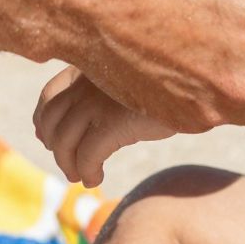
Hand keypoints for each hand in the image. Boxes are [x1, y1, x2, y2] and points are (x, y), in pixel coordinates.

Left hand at [34, 65, 173, 186]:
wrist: (200, 82)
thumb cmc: (166, 82)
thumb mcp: (126, 81)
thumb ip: (97, 94)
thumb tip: (56, 128)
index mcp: (88, 65)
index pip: (48, 96)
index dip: (44, 122)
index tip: (51, 140)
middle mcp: (87, 81)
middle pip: (51, 122)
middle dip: (56, 148)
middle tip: (70, 166)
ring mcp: (98, 100)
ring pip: (65, 143)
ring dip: (69, 165)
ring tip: (82, 176)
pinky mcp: (114, 122)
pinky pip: (87, 156)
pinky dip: (87, 172)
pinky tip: (96, 178)